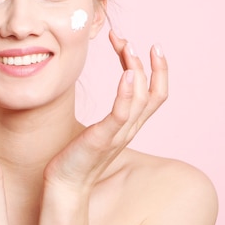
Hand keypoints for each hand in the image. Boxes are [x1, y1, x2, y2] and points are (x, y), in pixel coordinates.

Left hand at [44, 30, 167, 192]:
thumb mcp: (100, 128)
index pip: (157, 94)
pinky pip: (121, 114)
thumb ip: (112, 112)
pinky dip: (126, 93)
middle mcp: (130, 128)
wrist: (65, 184)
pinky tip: (126, 74)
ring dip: (136, 68)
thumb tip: (112, 92)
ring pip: (140, 98)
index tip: (148, 46)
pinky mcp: (103, 138)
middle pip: (154, 92)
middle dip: (149, 63)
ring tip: (125, 46)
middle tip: (128, 40)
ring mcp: (119, 134)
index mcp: (131, 125)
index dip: (159, 69)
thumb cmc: (78, 155)